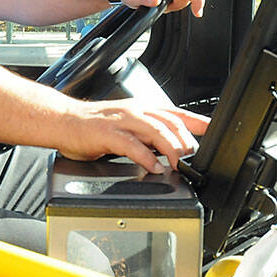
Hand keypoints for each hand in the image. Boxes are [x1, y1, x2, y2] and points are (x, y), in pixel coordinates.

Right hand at [57, 98, 208, 170]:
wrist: (63, 121)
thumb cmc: (92, 126)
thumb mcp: (126, 126)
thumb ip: (146, 135)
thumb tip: (168, 150)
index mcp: (141, 109)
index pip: (176, 113)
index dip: (197, 121)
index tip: (213, 131)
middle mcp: (134, 111)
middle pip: (170, 123)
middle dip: (186, 141)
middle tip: (193, 159)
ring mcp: (121, 121)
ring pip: (156, 131)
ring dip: (171, 149)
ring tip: (179, 164)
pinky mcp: (107, 134)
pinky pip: (132, 145)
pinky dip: (146, 157)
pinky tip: (154, 167)